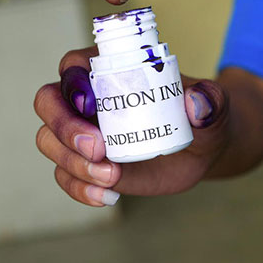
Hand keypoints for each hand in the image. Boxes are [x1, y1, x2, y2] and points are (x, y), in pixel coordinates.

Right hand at [33, 47, 231, 206]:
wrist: (200, 148)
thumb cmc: (202, 116)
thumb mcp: (213, 105)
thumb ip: (209, 100)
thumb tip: (196, 104)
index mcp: (110, 70)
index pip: (73, 65)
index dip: (72, 80)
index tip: (92, 104)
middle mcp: (88, 99)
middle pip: (48, 102)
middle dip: (64, 126)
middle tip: (98, 149)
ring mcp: (82, 132)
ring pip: (49, 141)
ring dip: (72, 162)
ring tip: (112, 178)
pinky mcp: (86, 164)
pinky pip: (64, 176)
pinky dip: (79, 189)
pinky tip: (107, 197)